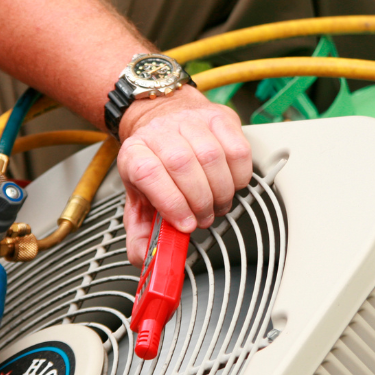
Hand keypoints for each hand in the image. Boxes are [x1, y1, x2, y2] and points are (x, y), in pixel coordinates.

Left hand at [117, 85, 251, 265]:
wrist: (164, 120)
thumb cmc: (154, 162)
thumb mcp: (138, 198)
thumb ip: (140, 232)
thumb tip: (143, 257)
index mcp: (135, 153)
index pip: (148, 173)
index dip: (170, 203)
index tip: (186, 224)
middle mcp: (160, 132)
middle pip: (182, 164)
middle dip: (199, 201)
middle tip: (204, 217)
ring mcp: (190, 121)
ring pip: (212, 156)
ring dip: (220, 191)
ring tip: (217, 203)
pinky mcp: (219, 117)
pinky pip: (238, 149)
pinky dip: (239, 175)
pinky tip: (230, 183)